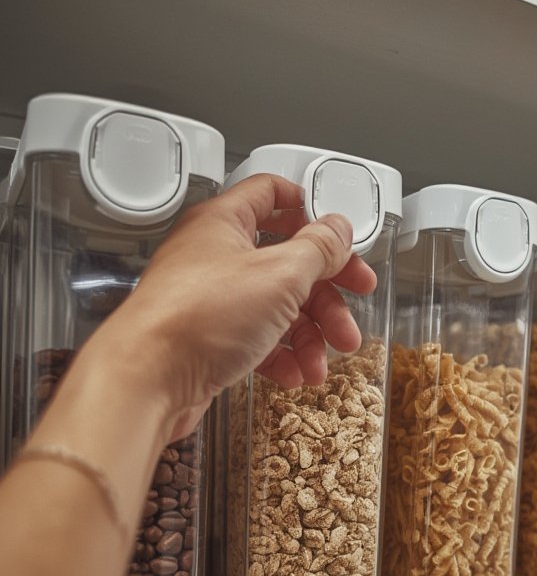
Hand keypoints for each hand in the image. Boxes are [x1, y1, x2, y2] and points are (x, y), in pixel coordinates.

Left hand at [98, 174, 376, 438]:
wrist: (147, 380)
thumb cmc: (199, 318)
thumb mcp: (279, 274)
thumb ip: (318, 248)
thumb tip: (339, 228)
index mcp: (224, 223)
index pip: (272, 195)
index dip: (311, 212)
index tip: (342, 238)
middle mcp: (214, 256)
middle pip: (286, 262)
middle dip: (326, 294)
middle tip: (351, 313)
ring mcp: (210, 300)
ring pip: (276, 307)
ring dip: (310, 334)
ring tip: (327, 361)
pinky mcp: (208, 341)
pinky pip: (257, 341)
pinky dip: (282, 357)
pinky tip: (297, 376)